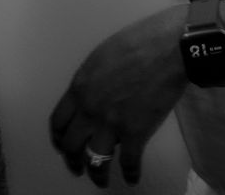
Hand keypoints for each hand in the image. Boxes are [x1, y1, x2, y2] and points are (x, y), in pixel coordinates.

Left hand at [49, 6, 187, 186]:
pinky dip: (131, 174)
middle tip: (77, 167)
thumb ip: (90, 82)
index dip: (58, 138)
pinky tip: (132, 179)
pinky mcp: (136, 134)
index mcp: (78, 89)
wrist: (166, 49)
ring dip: (97, 175)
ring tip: (100, 181)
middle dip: (72, 160)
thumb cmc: (135, 43)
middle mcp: (89, 110)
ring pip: (95, 161)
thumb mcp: (99, 58)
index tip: (62, 145)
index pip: (58, 122)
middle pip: (71, 145)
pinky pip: (129, 163)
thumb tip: (90, 97)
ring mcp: (111, 124)